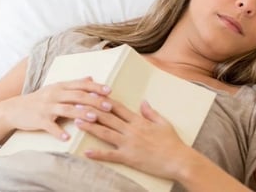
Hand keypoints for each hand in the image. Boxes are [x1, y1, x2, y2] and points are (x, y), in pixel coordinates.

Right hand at [1, 77, 113, 140]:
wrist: (14, 109)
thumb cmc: (39, 100)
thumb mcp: (55, 88)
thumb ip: (73, 84)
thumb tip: (91, 77)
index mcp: (60, 86)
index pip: (80, 84)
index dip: (95, 87)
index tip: (109, 91)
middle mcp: (54, 94)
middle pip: (77, 96)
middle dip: (93, 100)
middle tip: (108, 106)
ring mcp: (46, 107)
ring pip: (66, 109)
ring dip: (81, 113)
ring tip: (94, 119)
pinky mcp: (39, 119)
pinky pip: (50, 126)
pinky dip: (58, 132)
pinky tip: (67, 138)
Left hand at [75, 99, 192, 179]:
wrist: (180, 161)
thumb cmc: (173, 143)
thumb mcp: (163, 123)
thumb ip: (151, 112)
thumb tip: (143, 101)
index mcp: (139, 121)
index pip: (118, 107)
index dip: (103, 100)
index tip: (91, 94)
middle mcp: (131, 130)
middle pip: (107, 117)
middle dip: (90, 110)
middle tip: (76, 104)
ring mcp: (129, 144)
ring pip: (105, 133)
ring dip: (90, 127)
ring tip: (77, 121)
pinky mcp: (129, 158)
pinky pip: (111, 155)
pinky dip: (98, 154)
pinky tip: (86, 151)